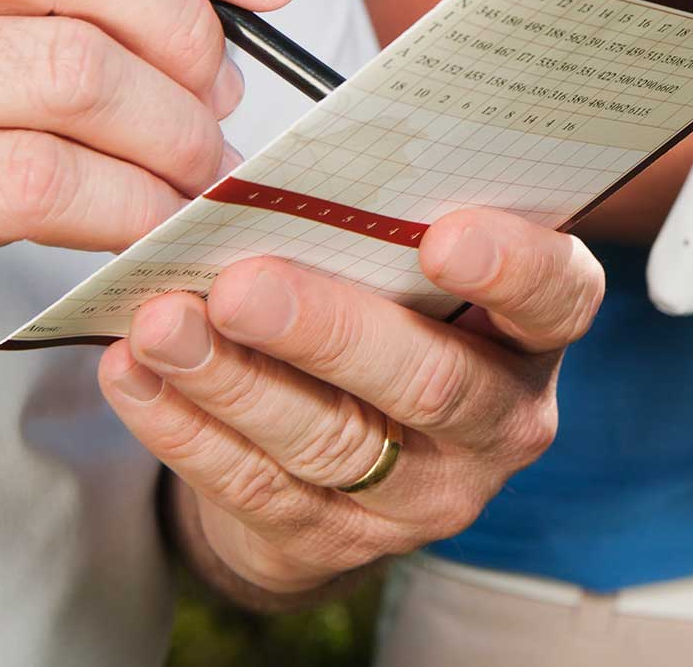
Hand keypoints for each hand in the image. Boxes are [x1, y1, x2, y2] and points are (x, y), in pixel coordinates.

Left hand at [97, 209, 602, 601]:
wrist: (352, 457)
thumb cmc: (387, 309)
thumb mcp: (412, 263)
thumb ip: (389, 216)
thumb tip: (305, 151)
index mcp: (533, 331)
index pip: (556, 298)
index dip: (510, 269)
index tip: (443, 236)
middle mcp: (497, 421)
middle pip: (429, 384)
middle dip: (328, 331)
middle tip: (242, 286)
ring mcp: (422, 495)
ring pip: (328, 441)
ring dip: (233, 380)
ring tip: (163, 322)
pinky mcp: (335, 541)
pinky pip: (253, 486)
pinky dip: (184, 427)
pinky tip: (136, 374)